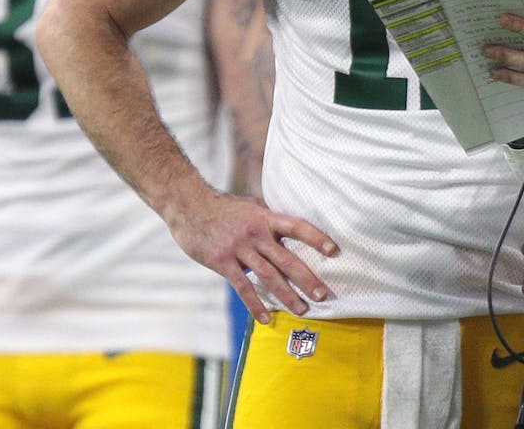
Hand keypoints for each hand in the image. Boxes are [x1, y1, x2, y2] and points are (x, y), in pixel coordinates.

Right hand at [163, 189, 338, 324]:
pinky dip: (256, 305)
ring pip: (269, 276)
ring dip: (287, 295)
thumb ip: (269, 217)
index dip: (316, 238)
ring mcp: (239, 248)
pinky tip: (266, 319)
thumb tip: (290, 226)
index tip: (334, 250)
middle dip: (308, 278)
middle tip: (325, 295)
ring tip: (303, 310)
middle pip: (287, 259)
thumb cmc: (223, 207)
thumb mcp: (250, 205)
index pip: (297, 226)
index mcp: (266, 217)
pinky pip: (243, 287)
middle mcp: (256, 233)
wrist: (189, 205)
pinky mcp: (222, 261)